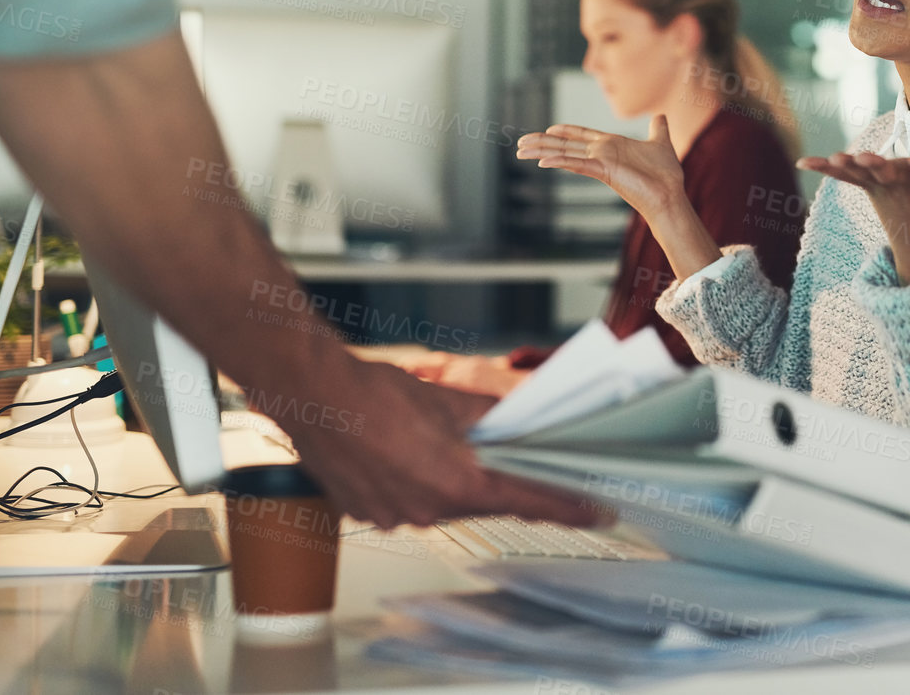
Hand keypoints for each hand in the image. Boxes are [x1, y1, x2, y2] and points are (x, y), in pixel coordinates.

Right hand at [272, 352, 609, 530]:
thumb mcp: (450, 401)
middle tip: (530, 470)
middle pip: (485, 503)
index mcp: (455, 485)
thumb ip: (490, 419)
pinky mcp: (366, 511)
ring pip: (443, 502)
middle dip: (505, 484)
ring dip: (455, 481)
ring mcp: (393, 516)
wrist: (313, 393)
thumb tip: (514, 424)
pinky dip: (417, 483)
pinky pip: (407, 502)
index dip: (566, 507)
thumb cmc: (374, 393)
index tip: (596, 513)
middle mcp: (425, 511)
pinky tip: (410, 456)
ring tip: (444, 448)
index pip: (527, 502)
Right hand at [517, 115, 685, 220]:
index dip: (566, 131)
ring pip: (565, 154)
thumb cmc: (665, 174)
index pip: (582, 136)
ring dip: (542, 151)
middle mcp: (601, 154)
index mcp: (611, 145)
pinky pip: (577, 164)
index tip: (549, 128)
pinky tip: (542, 162)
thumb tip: (661, 116)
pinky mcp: (603, 171)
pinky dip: (560, 161)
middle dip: (543, 143)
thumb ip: (658, 128)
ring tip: (521, 150)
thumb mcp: (660, 142)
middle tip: (520, 143)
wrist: (670, 194)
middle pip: (566, 145)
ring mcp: (600, 163)